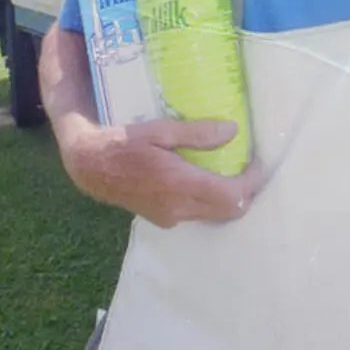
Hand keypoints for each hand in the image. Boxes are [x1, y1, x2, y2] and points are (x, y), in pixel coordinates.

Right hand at [58, 116, 265, 227]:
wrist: (90, 167)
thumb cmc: (123, 142)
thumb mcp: (160, 130)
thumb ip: (197, 133)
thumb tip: (233, 131)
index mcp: (180, 184)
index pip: (231, 195)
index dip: (251, 182)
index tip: (259, 164)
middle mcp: (178, 208)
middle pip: (228, 210)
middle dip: (245, 191)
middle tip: (250, 167)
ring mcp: (170, 218)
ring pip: (213, 215)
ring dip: (228, 198)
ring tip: (233, 171)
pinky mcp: (163, 219)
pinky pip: (197, 214)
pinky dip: (210, 201)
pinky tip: (207, 180)